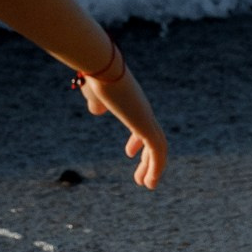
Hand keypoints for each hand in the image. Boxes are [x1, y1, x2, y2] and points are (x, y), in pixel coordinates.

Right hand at [74, 44, 167, 189]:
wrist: (101, 66)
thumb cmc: (95, 77)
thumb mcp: (93, 93)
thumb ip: (96, 102)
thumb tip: (97, 110)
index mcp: (133, 103)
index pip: (142, 125)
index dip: (137, 141)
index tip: (128, 153)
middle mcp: (143, 110)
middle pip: (153, 138)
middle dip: (148, 159)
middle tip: (141, 179)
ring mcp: (147, 117)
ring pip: (158, 147)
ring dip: (154, 167)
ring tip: (147, 185)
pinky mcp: (146, 124)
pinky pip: (157, 151)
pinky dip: (156, 167)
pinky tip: (150, 181)